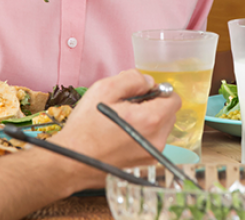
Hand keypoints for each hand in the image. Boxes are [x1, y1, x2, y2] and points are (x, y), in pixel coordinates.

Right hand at [52, 70, 179, 188]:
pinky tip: (120, 136)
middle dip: (153, 105)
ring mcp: (151, 156)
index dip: (157, 91)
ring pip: (161, 129)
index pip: (173, 98)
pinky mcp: (144, 165)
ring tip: (121, 122)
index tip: (140, 93)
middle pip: (169, 114)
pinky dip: (142, 136)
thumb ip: (133, 79)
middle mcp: (157, 140)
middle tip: (127, 106)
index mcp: (151, 120)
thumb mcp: (105, 89)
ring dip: (148, 121)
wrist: (71, 162)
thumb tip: (148, 81)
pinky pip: (151, 143)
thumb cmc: (85, 128)